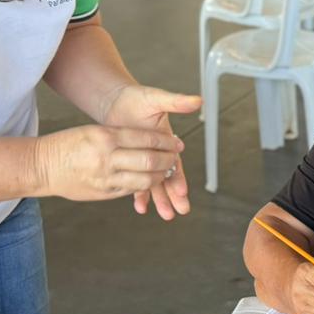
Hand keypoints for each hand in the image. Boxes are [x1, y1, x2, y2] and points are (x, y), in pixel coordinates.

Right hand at [35, 125, 183, 201]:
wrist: (42, 167)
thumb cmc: (67, 145)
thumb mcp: (92, 131)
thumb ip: (118, 136)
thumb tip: (148, 140)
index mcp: (104, 136)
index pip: (145, 138)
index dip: (166, 141)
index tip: (177, 142)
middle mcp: (106, 158)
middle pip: (149, 159)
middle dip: (168, 159)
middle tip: (176, 157)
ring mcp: (105, 178)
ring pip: (145, 179)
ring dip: (161, 176)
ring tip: (167, 170)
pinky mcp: (104, 193)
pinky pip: (132, 189)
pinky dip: (145, 185)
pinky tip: (151, 180)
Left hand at [101, 85, 201, 220]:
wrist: (116, 101)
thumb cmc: (137, 98)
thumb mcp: (157, 99)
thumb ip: (177, 102)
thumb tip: (197, 100)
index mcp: (166, 142)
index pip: (174, 163)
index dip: (178, 177)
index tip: (182, 191)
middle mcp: (157, 153)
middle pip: (167, 178)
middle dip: (174, 195)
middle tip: (181, 211)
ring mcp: (144, 159)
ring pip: (153, 183)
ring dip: (160, 199)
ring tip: (167, 215)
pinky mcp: (130, 161)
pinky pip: (135, 180)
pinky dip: (139, 193)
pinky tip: (141, 206)